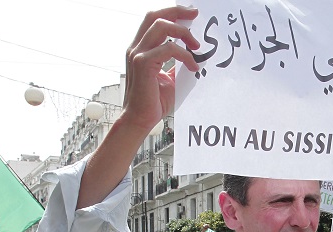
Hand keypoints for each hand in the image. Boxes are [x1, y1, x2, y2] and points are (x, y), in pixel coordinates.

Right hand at [119, 7, 200, 133]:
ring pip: (161, 26)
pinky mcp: (143, 64)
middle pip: (154, 16)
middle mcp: (136, 48)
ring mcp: (138, 54)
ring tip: (196, 45)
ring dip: (183, 32)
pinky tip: (193, 67)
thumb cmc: (153, 101)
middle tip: (195, 14)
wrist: (140, 119)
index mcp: (141, 48)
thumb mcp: (169, 78)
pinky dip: (185, 55)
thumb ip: (176, 64)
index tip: (190, 14)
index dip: (171, 12)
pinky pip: (169, 49)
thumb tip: (193, 56)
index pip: (153, 20)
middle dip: (177, 11)